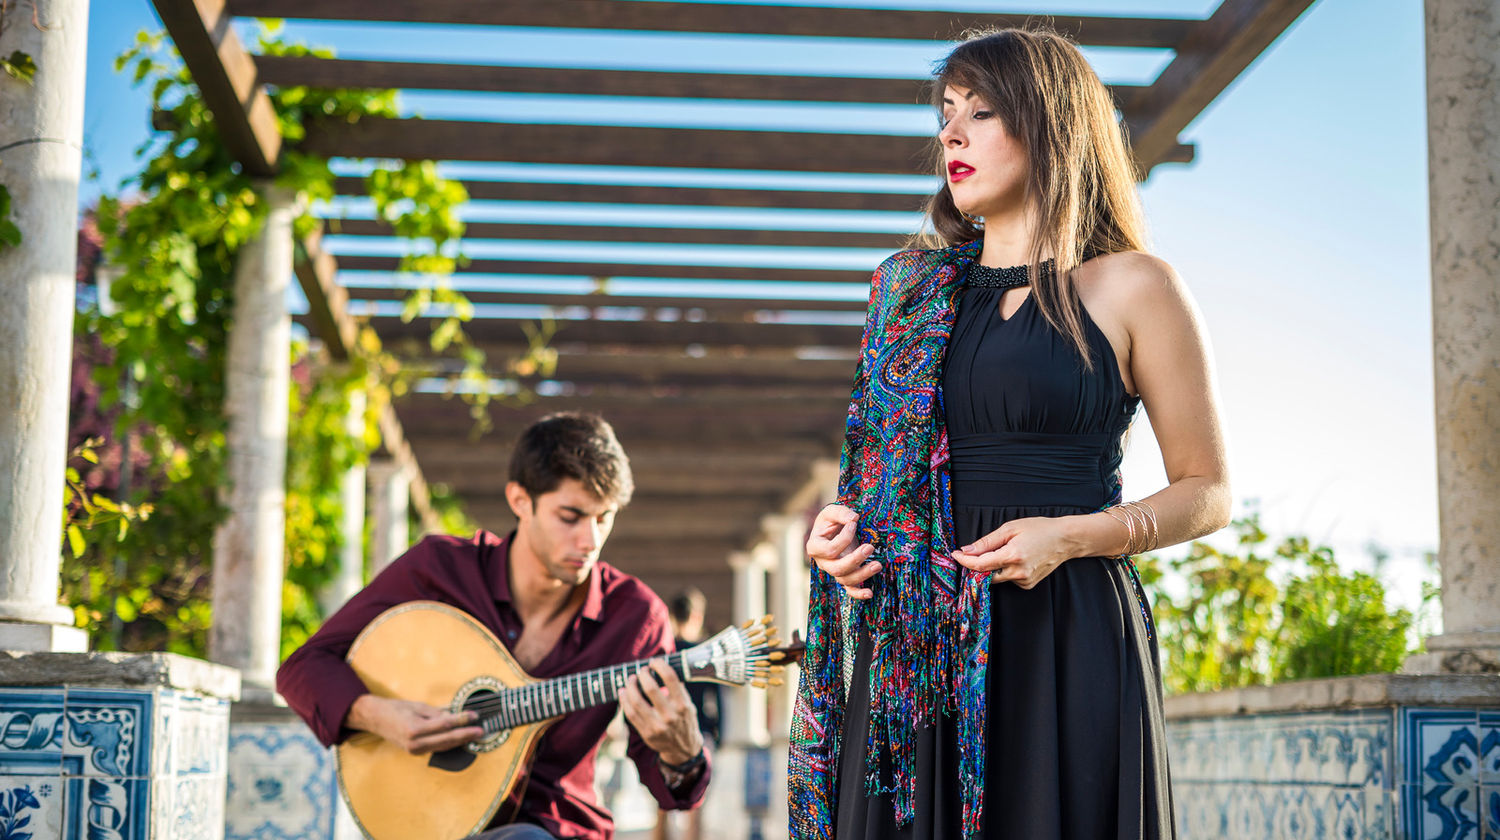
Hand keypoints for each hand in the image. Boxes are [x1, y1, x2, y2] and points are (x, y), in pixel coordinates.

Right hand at [346, 694, 483, 754]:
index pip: (445, 725)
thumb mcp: (417, 706)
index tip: (474, 715)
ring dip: (461, 741)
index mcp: (414, 729)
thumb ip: (437, 714)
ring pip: (444, 746)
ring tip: (475, 735)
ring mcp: (414, 750)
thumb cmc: (396, 709)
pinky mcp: (415, 753)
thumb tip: (455, 716)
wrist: (376, 719)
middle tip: (481, 730)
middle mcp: (414, 743)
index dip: (462, 720)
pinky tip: (461, 740)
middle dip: (466, 734)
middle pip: (447, 739)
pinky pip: (437, 748)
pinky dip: (450, 744)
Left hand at [619, 658, 703, 765]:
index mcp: (682, 704)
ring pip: (636, 701)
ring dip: (630, 686)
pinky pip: (630, 714)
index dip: (659, 665)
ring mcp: (657, 725)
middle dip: (643, 675)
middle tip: (641, 671)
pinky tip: (623, 693)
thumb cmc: (684, 721)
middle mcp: (670, 715)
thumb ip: (677, 689)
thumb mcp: (688, 704)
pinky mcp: (646, 733)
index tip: (654, 662)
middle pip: (650, 688)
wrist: (683, 749)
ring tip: (630, 680)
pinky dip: (624, 701)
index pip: (670, 678)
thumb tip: (661, 668)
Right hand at [806, 503, 878, 599]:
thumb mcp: (831, 512)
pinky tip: (870, 593)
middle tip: (870, 547)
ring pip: (846, 580)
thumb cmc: (830, 521)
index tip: (854, 524)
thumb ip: (841, 513)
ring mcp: (833, 571)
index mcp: (815, 547)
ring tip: (878, 565)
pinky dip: (859, 593)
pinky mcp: (844, 576)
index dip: (844, 538)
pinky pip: (850, 589)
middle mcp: (823, 562)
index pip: (830, 549)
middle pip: (837, 569)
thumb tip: (854, 519)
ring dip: (862, 574)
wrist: (833, 529)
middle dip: (855, 560)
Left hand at [950, 516, 1076, 589]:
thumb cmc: (1039, 529)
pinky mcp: (1028, 584)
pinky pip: (1008, 578)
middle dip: (977, 565)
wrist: (1065, 539)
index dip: (964, 561)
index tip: (955, 554)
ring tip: (1008, 550)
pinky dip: (1006, 570)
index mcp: (1012, 556)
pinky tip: (1017, 559)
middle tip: (975, 552)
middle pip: (985, 575)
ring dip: (993, 566)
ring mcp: (1024, 580)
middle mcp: (1018, 572)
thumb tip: (967, 550)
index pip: (980, 565)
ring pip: (997, 577)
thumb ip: (987, 541)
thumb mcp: (1010, 528)